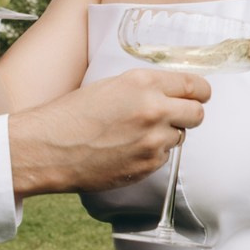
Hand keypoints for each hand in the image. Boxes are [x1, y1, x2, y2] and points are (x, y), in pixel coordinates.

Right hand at [8, 68, 210, 197]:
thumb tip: (172, 93)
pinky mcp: (147, 166)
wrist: (49, 148)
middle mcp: (153, 110)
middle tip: (174, 116)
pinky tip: (127, 150)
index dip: (200, 92)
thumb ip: (145, 88)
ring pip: (180, 137)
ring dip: (166, 135)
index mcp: (144, 83)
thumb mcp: (111, 85)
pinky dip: (152, 154)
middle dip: (188, 114)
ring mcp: (152, 141)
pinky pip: (163, 158)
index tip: (199, 95)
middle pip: (197, 113)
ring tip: (136, 134)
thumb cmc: (73, 113)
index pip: (194, 86)